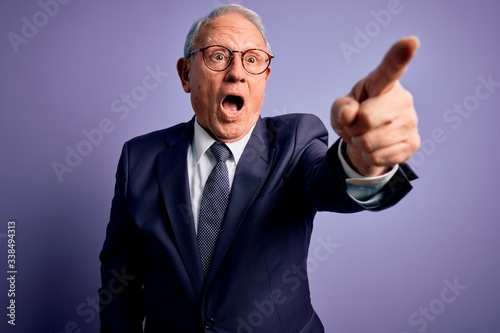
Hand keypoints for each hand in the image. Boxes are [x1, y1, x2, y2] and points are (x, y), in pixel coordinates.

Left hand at [331, 36, 420, 176]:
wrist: (366, 143)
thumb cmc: (353, 117)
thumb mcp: (340, 110)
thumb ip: (341, 108)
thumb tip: (351, 113)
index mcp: (382, 83)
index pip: (390, 69)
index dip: (400, 55)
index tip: (410, 41)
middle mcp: (402, 99)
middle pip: (367, 119)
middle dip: (354, 128)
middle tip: (357, 126)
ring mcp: (411, 121)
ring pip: (370, 142)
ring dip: (360, 144)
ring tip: (366, 137)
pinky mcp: (413, 143)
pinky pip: (378, 157)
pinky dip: (369, 157)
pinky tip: (376, 149)